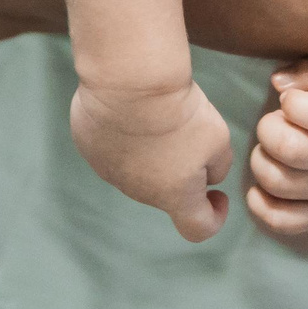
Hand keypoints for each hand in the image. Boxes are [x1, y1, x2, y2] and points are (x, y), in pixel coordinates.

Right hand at [72, 79, 235, 241]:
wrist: (131, 79)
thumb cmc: (179, 111)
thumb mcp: (218, 138)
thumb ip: (218, 165)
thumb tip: (207, 176)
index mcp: (175, 196)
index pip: (197, 229)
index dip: (214, 217)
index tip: (218, 195)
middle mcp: (139, 191)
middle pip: (165, 192)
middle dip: (180, 171)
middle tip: (187, 133)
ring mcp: (109, 171)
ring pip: (136, 169)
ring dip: (150, 153)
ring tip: (155, 116)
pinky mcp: (89, 148)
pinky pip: (111, 149)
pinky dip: (124, 137)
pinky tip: (129, 109)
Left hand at [246, 58, 307, 250]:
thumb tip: (277, 82)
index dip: (295, 104)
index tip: (292, 100)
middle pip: (289, 150)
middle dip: (268, 130)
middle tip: (277, 125)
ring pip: (277, 182)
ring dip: (261, 161)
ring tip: (273, 151)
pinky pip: (278, 219)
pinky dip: (260, 202)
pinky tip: (268, 182)